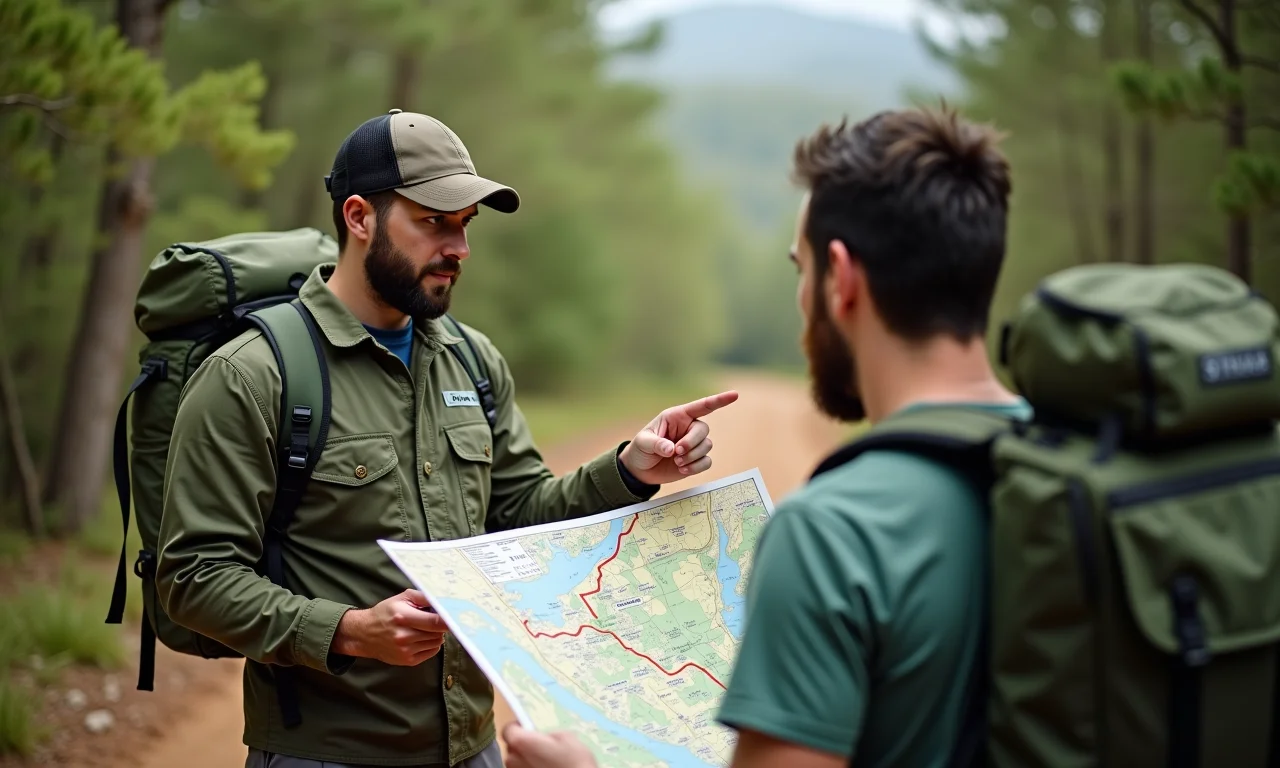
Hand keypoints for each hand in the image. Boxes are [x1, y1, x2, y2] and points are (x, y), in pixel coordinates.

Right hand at [332, 589, 446, 665]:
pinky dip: (431, 644)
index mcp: (403, 617)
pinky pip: (432, 652)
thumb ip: (423, 597)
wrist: (365, 634)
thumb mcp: (402, 598)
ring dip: (436, 634)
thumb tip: (444, 601)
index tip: (456, 616)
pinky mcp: (408, 661)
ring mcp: (406, 650)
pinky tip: (421, 638)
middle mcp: (404, 636)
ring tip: (424, 628)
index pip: (435, 621)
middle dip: (441, 625)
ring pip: (437, 642)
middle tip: (436, 619)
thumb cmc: (385, 613)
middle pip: (438, 632)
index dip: (449, 620)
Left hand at [503, 723, 597, 767]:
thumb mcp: (566, 737)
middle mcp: (512, 760)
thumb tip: (544, 737)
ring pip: (517, 763)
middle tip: (542, 746)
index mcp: (520, 742)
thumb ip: (548, 733)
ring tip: (545, 761)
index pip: (508, 729)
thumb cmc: (573, 761)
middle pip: (512, 748)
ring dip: (527, 760)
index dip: (519, 727)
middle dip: (524, 745)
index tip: (531, 728)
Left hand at [619, 391, 738, 485]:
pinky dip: (696, 467)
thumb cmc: (640, 450)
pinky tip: (682, 470)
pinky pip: (706, 461)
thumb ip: (656, 444)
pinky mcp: (695, 459)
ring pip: (707, 446)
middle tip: (677, 453)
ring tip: (676, 462)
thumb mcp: (643, 443)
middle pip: (703, 430)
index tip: (735, 395)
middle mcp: (688, 428)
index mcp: (677, 416)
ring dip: (693, 456)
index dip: (719, 400)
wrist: (641, 470)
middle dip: (692, 442)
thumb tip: (672, 449)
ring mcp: (693, 444)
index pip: (701, 406)